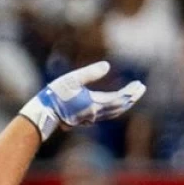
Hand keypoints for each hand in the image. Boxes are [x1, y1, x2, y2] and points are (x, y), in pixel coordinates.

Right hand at [20, 61, 146, 139]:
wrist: (43, 114)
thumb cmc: (56, 95)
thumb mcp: (72, 79)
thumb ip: (90, 73)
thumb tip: (107, 65)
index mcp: (95, 104)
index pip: (119, 99)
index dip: (131, 92)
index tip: (140, 85)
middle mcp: (95, 114)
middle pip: (119, 107)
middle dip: (131, 98)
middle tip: (140, 89)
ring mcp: (89, 118)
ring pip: (112, 113)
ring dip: (123, 105)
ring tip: (130, 97)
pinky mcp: (83, 119)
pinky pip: (105, 115)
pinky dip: (114, 109)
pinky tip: (112, 105)